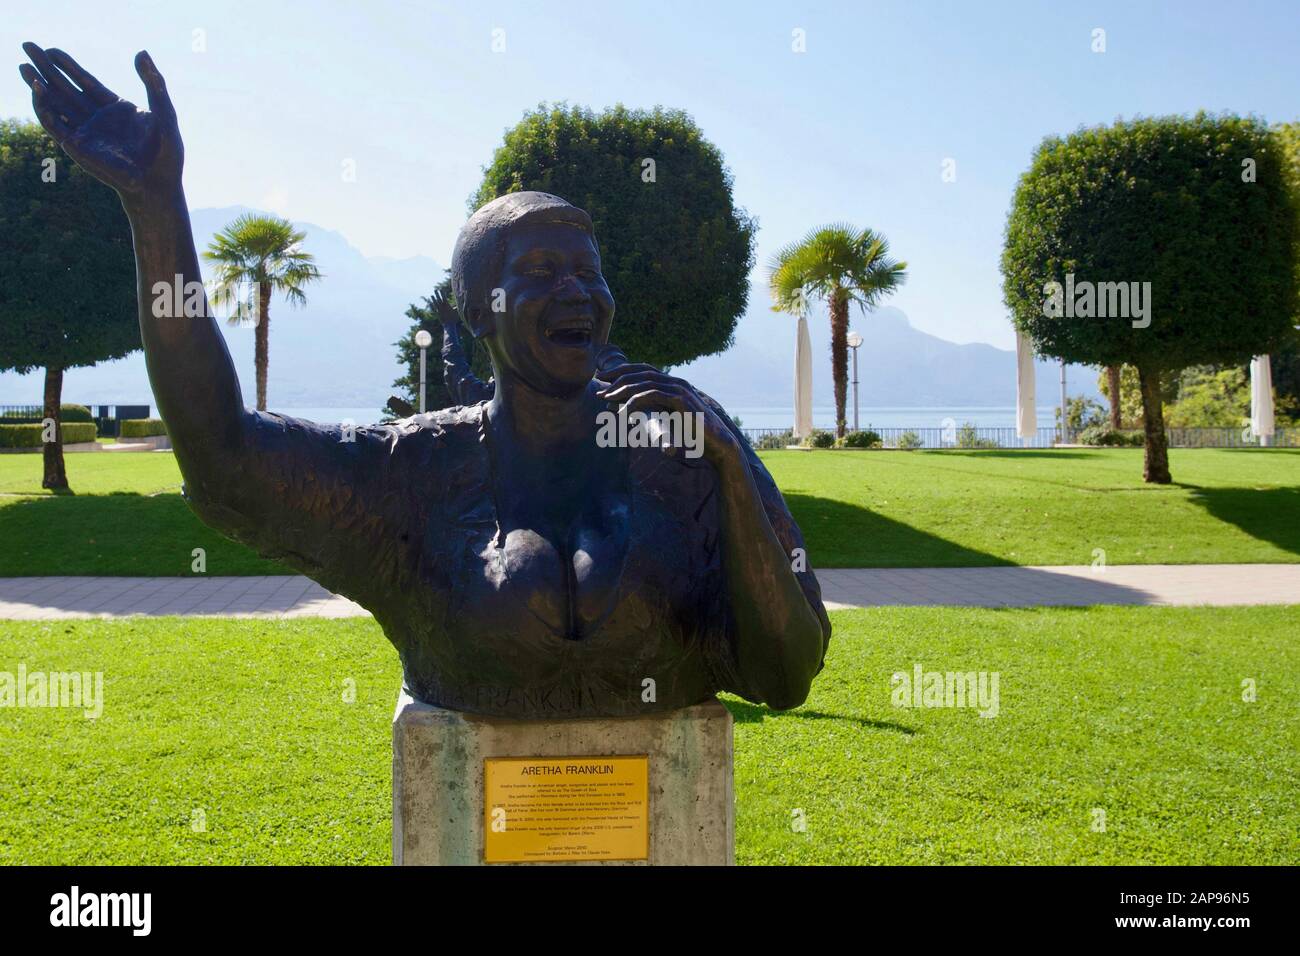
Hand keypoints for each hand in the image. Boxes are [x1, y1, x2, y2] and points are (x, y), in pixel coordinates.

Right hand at [19, 44, 181, 205]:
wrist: (159, 185)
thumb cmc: (167, 154)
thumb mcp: (164, 113)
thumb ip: (154, 83)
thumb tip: (142, 52)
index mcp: (115, 109)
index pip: (86, 81)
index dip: (68, 65)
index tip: (52, 50)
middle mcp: (97, 119)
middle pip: (65, 88)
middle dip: (46, 68)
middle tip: (27, 46)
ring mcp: (86, 132)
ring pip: (55, 103)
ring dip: (38, 85)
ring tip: (22, 66)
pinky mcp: (78, 146)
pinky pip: (55, 125)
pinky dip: (44, 108)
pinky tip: (38, 90)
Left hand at [595, 362, 743, 466]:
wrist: (717, 445)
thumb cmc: (692, 435)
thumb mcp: (665, 420)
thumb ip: (647, 412)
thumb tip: (619, 409)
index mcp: (673, 384)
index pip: (643, 369)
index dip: (622, 371)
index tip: (603, 379)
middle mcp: (676, 382)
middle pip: (641, 372)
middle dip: (617, 378)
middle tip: (600, 389)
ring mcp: (680, 389)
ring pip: (644, 382)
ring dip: (622, 390)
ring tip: (606, 400)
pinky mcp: (681, 400)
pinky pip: (652, 395)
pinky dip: (634, 402)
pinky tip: (623, 413)